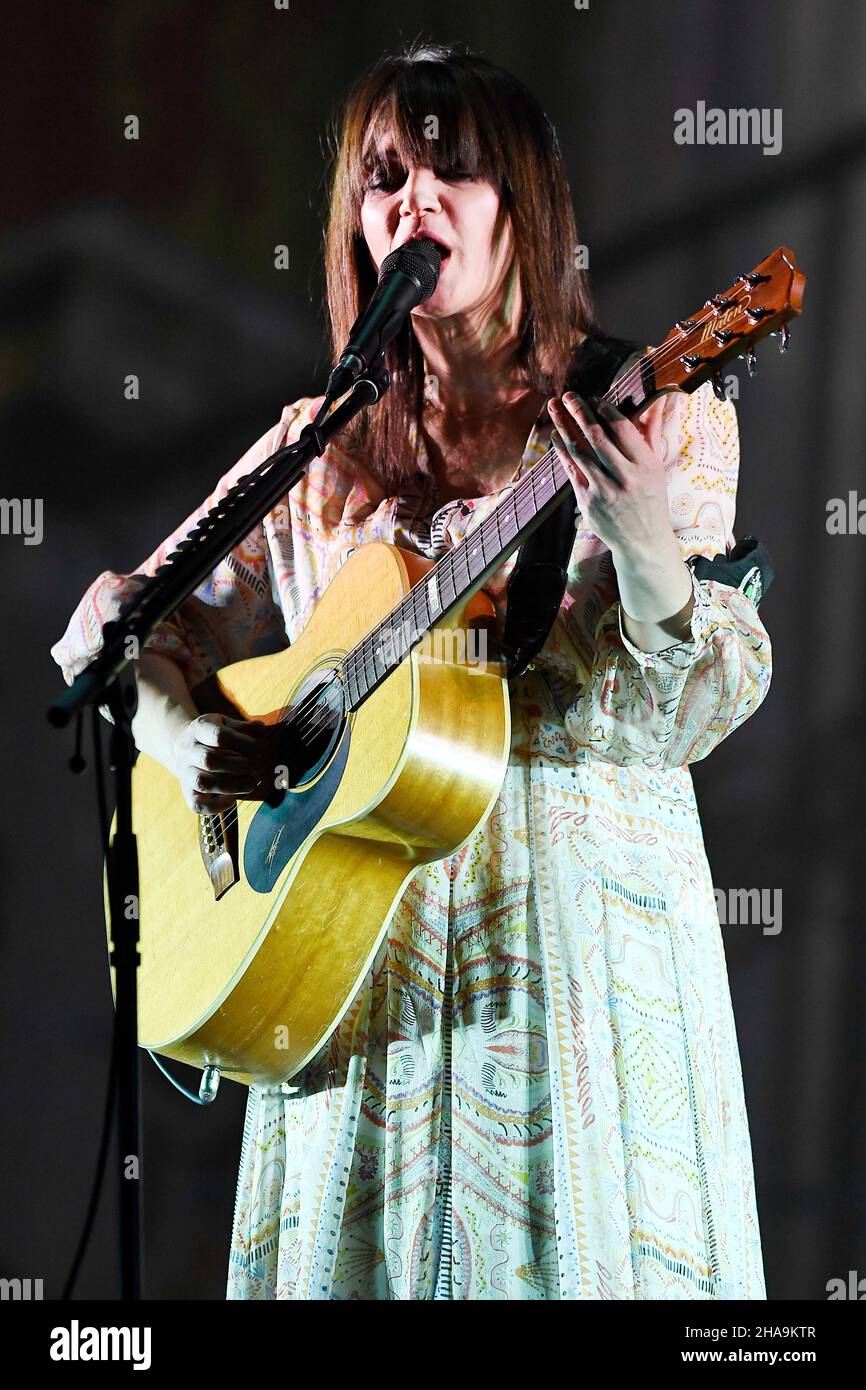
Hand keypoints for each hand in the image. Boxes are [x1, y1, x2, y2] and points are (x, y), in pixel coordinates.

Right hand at [170, 713, 274, 813]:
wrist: (185, 747)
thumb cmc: (214, 736)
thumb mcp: (227, 724)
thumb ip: (245, 727)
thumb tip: (260, 729)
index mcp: (199, 729)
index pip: (219, 735)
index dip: (243, 743)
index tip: (257, 748)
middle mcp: (188, 751)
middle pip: (210, 760)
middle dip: (240, 765)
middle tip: (257, 766)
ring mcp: (185, 772)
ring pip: (203, 783)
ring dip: (233, 785)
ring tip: (252, 782)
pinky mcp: (187, 792)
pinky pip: (197, 804)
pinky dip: (217, 806)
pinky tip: (233, 799)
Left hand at [547, 390, 672, 557]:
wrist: (642, 541)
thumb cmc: (651, 499)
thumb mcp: (656, 467)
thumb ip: (651, 433)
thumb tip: (656, 402)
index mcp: (646, 466)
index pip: (623, 429)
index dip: (606, 410)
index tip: (594, 397)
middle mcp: (625, 477)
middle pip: (597, 437)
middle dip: (580, 413)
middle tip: (569, 395)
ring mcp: (604, 491)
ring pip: (579, 452)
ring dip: (564, 427)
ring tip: (554, 408)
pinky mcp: (588, 502)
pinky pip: (571, 470)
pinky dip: (561, 451)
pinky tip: (555, 435)